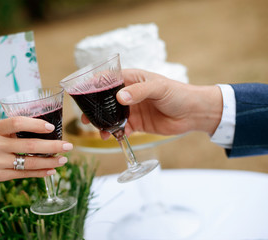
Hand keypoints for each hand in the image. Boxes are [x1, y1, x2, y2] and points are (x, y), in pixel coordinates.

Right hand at [0, 116, 72, 182]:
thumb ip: (13, 129)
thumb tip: (44, 128)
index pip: (17, 123)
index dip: (35, 124)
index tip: (51, 126)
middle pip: (28, 145)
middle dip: (52, 146)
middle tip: (68, 145)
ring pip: (28, 163)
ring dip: (49, 162)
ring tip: (63, 159)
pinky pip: (23, 174)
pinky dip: (39, 172)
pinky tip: (51, 170)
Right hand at [82, 69, 222, 138]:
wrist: (194, 113)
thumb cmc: (178, 93)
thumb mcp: (159, 88)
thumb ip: (139, 92)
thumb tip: (120, 97)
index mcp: (132, 79)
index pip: (108, 79)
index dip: (94, 84)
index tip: (81, 92)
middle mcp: (129, 93)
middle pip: (106, 100)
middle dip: (94, 108)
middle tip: (85, 118)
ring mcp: (132, 109)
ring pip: (111, 116)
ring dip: (103, 123)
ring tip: (98, 130)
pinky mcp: (137, 123)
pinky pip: (122, 128)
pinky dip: (115, 133)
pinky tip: (112, 137)